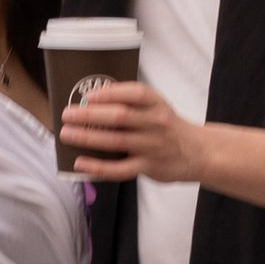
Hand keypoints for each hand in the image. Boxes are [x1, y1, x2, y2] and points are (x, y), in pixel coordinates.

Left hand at [60, 75, 197, 182]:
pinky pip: (119, 169)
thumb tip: (91, 101)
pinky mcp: (148, 167)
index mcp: (156, 104)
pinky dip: (98, 167)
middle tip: (68, 114)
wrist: (197, 152)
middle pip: (120, 117)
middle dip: (90, 115)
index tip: (88, 95)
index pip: (134, 94)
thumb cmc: (167, 126)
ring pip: (116, 141)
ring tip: (67, 134)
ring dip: (88, 137)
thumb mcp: (156, 106)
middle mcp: (155, 123)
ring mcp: (152, 146)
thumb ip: (131, 102)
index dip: (110, 93)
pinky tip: (80, 163)